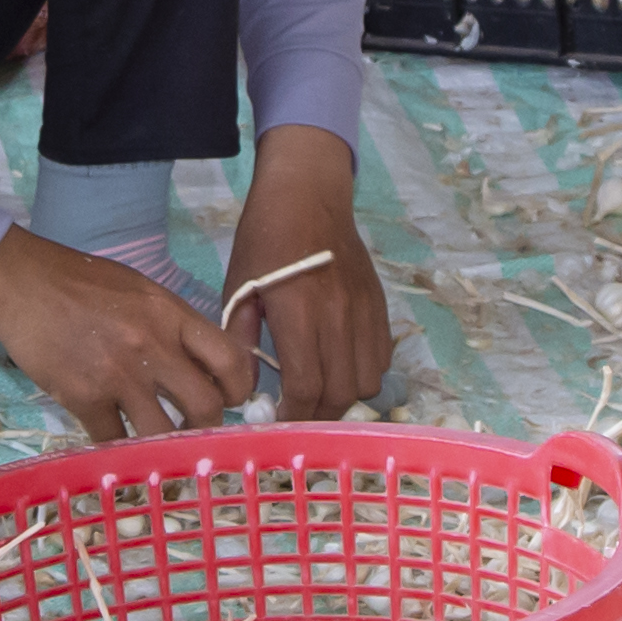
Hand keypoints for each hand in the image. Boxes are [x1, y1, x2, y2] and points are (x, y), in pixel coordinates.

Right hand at [0, 224, 256, 442]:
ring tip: (160, 448)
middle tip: (197, 431)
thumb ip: (174, 325)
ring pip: (164, 433)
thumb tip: (201, 365)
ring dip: (166, 446)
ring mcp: (118, 375)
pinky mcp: (83, 398)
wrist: (21, 283)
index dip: (239, 388)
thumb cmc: (81, 282)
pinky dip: (118, 449)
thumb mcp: (141, 291)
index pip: (230, 359)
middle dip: (208, 427)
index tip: (232, 399)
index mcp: (172, 314)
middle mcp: (153, 346)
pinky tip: (117, 445)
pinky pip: (114, 441)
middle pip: (206, 406)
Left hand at [224, 124, 391, 415]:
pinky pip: (382, 358)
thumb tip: (246, 389)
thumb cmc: (265, 239)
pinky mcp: (380, 306)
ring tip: (321, 396)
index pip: (306, 386)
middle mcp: (338, 316)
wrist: (309, 195)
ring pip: (368, 381)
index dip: (293, 416)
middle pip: (340, 392)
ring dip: (344, 398)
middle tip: (299, 419)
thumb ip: (242, 339)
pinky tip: (342, 368)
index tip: (278, 424)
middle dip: (318, 416)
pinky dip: (364, 374)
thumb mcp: (239, 287)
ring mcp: (364, 311)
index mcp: (299, 312)